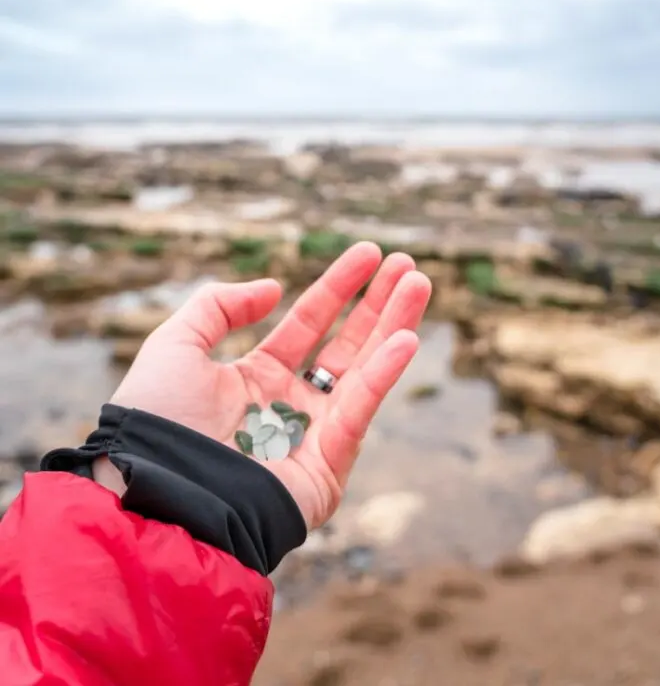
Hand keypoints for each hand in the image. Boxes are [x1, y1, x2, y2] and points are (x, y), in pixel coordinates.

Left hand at [97, 242, 430, 528]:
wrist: (155, 491)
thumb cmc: (157, 423)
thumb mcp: (175, 345)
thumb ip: (218, 306)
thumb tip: (274, 288)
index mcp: (254, 380)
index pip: (307, 324)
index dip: (337, 287)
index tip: (368, 253)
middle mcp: (289, 406)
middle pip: (345, 345)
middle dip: (377, 305)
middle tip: (407, 266)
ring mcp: (311, 436)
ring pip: (364, 372)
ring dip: (395, 327)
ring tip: (419, 283)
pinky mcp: (327, 467)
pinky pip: (360, 411)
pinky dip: (384, 376)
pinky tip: (407, 338)